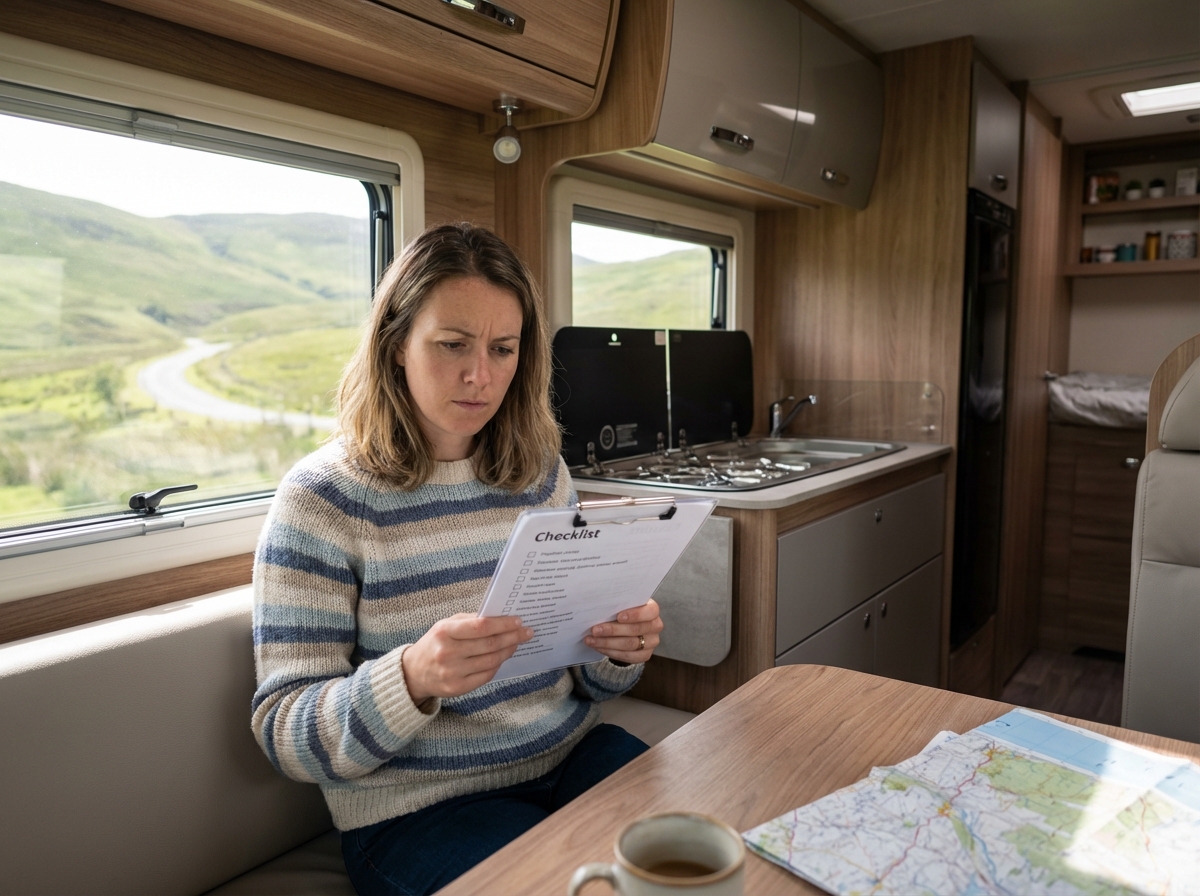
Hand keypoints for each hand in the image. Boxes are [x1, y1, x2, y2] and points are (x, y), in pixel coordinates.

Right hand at [402, 614, 532, 701]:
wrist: (414, 672)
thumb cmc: (436, 643)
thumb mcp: (446, 625)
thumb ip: (471, 621)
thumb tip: (501, 618)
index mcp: (444, 631)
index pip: (481, 626)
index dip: (503, 624)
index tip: (518, 621)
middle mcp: (447, 653)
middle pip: (489, 644)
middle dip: (512, 637)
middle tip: (527, 632)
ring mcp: (452, 672)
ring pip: (491, 661)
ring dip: (508, 651)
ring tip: (517, 643)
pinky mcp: (457, 688)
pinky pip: (486, 676)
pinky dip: (497, 665)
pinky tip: (503, 657)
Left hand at [584, 598, 662, 664]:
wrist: (624, 625)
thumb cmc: (622, 609)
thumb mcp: (622, 603)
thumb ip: (616, 603)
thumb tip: (599, 604)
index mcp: (652, 609)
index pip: (650, 611)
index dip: (635, 615)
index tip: (619, 616)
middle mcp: (655, 626)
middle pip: (635, 629)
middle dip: (613, 630)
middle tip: (595, 630)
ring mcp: (652, 642)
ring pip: (630, 645)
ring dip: (607, 643)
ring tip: (591, 640)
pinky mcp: (645, 655)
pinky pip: (628, 657)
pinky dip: (610, 652)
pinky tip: (598, 647)